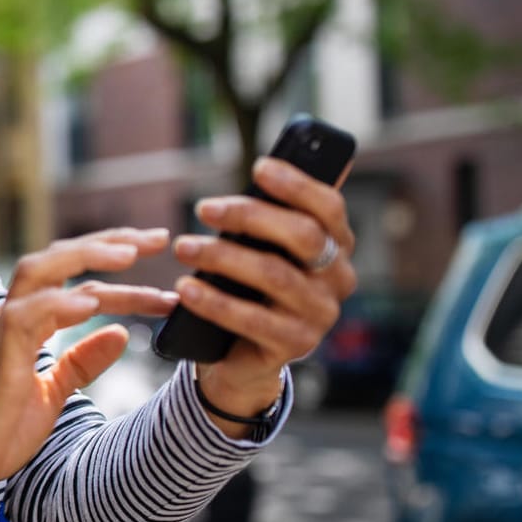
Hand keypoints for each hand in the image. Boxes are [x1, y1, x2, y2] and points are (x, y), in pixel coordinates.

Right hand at [0, 228, 177, 502]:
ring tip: (131, 255)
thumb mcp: (52, 393)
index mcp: (25, 323)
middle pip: (58, 258)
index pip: (76, 281)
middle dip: (108, 243)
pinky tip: (93, 302)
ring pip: (40, 271)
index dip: (117, 269)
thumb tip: (121, 335)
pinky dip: (59, 303)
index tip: (158, 261)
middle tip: (158, 238)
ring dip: (86, 257)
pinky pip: (26, 315)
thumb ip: (82, 362)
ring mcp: (1, 330)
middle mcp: (12, 316)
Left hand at [172, 157, 358, 417]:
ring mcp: (320, 315)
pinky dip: (215, 302)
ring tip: (183, 247)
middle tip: (203, 208)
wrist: (239, 354)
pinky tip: (186, 289)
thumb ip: (268, 219)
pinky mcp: (295, 345)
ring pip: (275, 275)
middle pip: (303, 236)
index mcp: (336, 246)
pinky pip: (253, 319)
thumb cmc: (249, 288)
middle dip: (250, 216)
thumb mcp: (261, 250)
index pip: (329, 208)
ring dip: (223, 256)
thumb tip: (266, 169)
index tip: (258, 167)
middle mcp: (338, 279)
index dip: (297, 185)